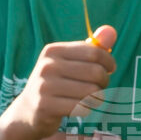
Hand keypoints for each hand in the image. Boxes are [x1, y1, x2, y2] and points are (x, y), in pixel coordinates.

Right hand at [1, 26, 117, 139]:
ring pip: (92, 91)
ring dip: (96, 98)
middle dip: (104, 82)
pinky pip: (82, 107)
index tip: (109, 69)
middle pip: (96, 72)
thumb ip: (92, 47)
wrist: (29, 109)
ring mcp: (44, 86)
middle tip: (97, 87)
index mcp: (53, 50)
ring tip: (88, 98)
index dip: (108, 62)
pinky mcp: (46, 106)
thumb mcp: (70, 62)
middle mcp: (47, 65)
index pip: (94, 52)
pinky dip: (86, 109)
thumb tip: (111, 30)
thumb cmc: (57, 82)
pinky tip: (78, 108)